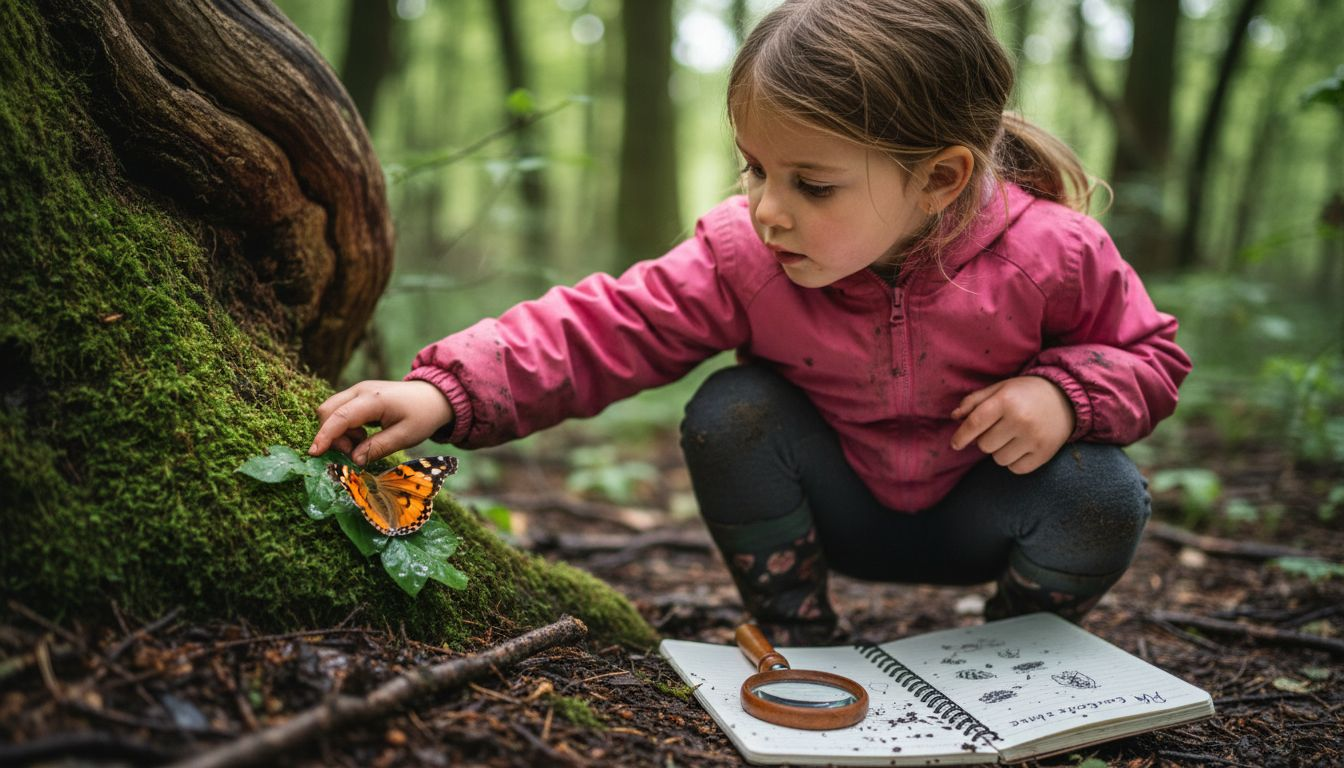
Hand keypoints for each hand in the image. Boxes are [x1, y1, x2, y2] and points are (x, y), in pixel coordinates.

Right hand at [308, 380, 453, 464]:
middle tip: (354, 452)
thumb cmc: (422, 416)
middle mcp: (361, 390)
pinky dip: (344, 426)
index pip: (340, 417)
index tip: (314, 453)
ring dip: (338, 432)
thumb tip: (353, 460)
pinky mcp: (358, 395)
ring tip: (362, 442)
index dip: (325, 436)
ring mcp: (358, 390)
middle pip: (327, 411)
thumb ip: (378, 447)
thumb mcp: (405, 436)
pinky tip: (363, 435)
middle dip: (332, 435)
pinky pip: (340, 410)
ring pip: (331, 410)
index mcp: (374, 399)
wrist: (433, 396)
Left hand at [949, 376, 1074, 473]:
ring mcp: (1034, 438)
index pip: (975, 424)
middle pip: (984, 445)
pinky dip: (1014, 462)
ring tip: (1011, 437)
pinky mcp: (1045, 453)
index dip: (961, 436)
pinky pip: (1016, 469)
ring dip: (999, 451)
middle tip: (998, 429)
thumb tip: (954, 417)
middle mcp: (1020, 420)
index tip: (955, 444)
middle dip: (985, 439)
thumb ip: (974, 401)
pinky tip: (1021, 447)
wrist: (1066, 397)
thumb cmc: (1026, 393)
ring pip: (998, 459)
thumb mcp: (1000, 388)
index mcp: (1006, 400)